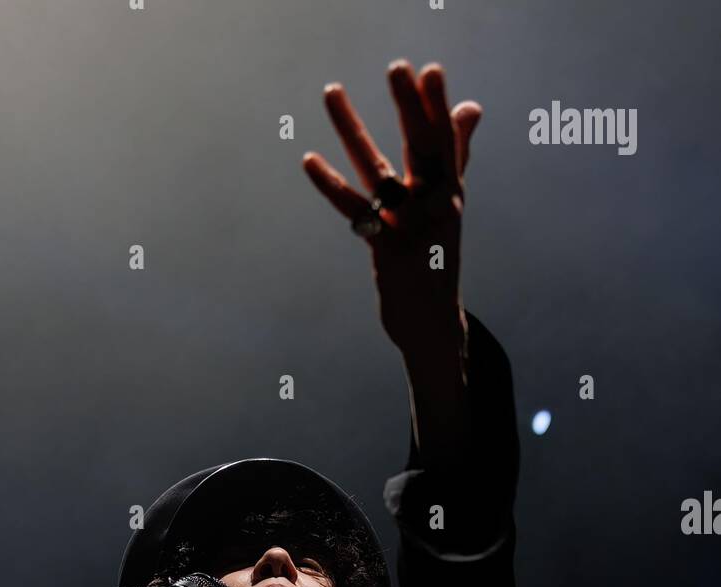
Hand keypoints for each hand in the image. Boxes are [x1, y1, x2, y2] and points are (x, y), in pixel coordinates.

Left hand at [303, 60, 480, 356]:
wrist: (433, 325)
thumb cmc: (437, 260)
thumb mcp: (449, 206)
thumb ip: (456, 155)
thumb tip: (471, 106)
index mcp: (450, 193)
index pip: (445, 142)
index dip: (436, 107)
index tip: (429, 71)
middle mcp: (435, 207)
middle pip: (422, 150)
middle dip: (410, 108)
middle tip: (398, 67)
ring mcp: (411, 230)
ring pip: (377, 171)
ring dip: (351, 130)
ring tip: (330, 90)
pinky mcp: (387, 252)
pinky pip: (355, 212)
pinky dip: (330, 185)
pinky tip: (309, 160)